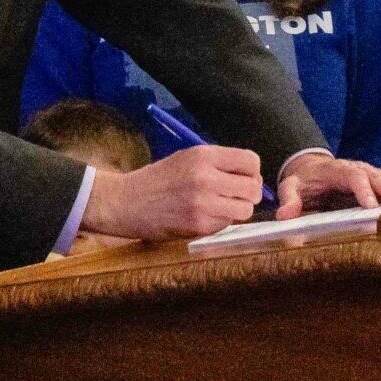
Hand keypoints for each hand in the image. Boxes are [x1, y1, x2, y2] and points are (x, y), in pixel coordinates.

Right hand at [81, 144, 261, 240]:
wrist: (127, 202)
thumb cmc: (157, 180)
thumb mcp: (186, 158)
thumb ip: (217, 164)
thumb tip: (251, 176)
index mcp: (203, 155)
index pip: (251, 161)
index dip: (252, 172)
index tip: (243, 178)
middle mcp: (206, 176)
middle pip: (253, 188)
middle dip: (248, 194)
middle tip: (234, 197)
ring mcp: (203, 202)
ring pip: (245, 209)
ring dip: (237, 210)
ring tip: (220, 208)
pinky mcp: (199, 225)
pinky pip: (228, 224)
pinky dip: (221, 222)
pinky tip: (205, 217)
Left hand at [273, 151, 380, 217]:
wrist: (309, 166)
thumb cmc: (303, 180)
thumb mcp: (291, 187)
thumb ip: (289, 200)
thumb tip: (285, 217)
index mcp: (335, 170)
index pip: (352, 176)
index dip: (363, 190)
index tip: (370, 207)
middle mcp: (354, 167)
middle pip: (373, 175)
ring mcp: (364, 171)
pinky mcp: (371, 176)